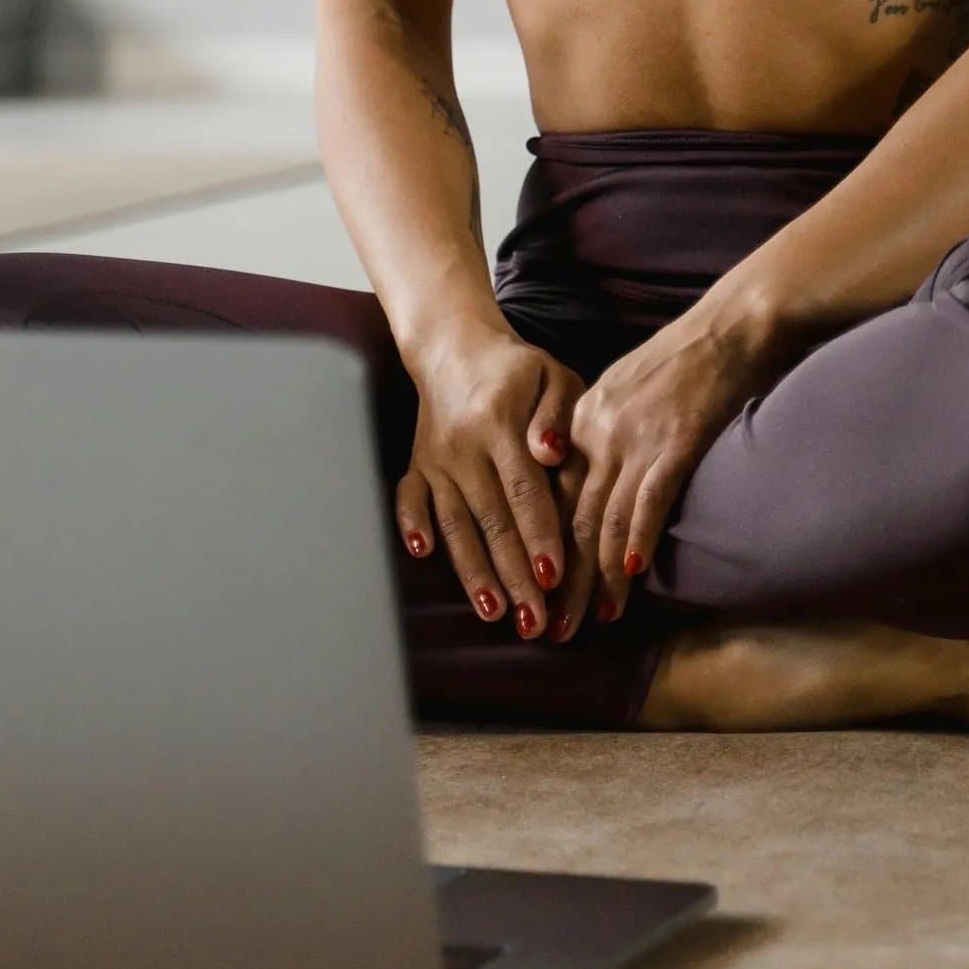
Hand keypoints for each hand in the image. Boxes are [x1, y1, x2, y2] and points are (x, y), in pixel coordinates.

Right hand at [393, 320, 583, 636]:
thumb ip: (558, 414)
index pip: (524, 488)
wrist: (456, 348)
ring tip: (493, 611)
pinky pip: (409, 499)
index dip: (539, 534)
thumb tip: (550, 451)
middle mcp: (463, 445)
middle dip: (514, 573)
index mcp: (500, 422)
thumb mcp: (553, 376)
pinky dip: (412, 525)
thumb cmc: (519, 370)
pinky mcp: (417, 465)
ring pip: (454, 521)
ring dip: (472, 569)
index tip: (554, 577)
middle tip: (534, 620)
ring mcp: (435, 458)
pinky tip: (422, 554)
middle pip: (491, 517)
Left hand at [551, 312, 783, 636]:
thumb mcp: (629, 390)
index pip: (556, 496)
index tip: (541, 591)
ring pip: (604, 517)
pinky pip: (648, 499)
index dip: (547, 548)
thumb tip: (602, 482)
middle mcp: (598, 429)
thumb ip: (608, 433)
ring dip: (597, 576)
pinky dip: (636, 539)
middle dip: (562, 579)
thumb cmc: (688, 357)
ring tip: (591, 620)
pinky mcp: (674, 441)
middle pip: (572, 516)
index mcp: (583, 418)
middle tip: (553, 628)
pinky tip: (628, 574)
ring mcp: (634, 435)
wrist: (733, 324)